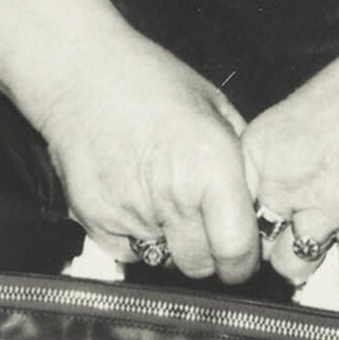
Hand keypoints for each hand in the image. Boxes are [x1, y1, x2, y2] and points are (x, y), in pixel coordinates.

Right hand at [0, 0, 258, 283]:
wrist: (80, 73)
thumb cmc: (151, 81)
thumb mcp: (215, 107)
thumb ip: (242, 158)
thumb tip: (259, 202)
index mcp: (212, 167)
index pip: (237, 252)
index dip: (243, 261)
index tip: (241, 255)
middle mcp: (173, 197)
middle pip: (200, 266)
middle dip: (208, 254)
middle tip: (203, 225)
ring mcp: (130, 213)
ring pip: (165, 260)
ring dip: (172, 244)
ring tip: (166, 203)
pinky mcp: (95, 220)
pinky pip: (128, 253)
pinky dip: (137, 239)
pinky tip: (136, 201)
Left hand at [241, 36, 338, 279]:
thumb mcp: (293, 114)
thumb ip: (273, 160)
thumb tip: (265, 201)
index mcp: (260, 150)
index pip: (231, 211)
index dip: (250, 221)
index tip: (267, 222)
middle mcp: (284, 181)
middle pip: (259, 246)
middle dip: (280, 241)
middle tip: (303, 224)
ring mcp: (325, 205)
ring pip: (296, 265)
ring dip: (312, 253)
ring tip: (332, 227)